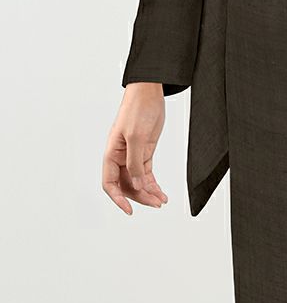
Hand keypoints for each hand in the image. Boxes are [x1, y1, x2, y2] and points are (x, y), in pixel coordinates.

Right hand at [102, 83, 168, 213]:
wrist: (149, 93)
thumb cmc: (137, 109)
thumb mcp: (136, 136)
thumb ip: (135, 162)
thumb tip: (138, 184)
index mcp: (111, 153)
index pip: (110, 183)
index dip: (118, 198)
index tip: (129, 209)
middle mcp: (120, 157)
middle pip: (126, 185)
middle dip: (139, 197)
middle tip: (154, 204)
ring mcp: (133, 155)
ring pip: (137, 181)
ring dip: (148, 192)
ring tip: (161, 200)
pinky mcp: (145, 151)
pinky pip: (146, 173)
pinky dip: (153, 183)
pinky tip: (160, 191)